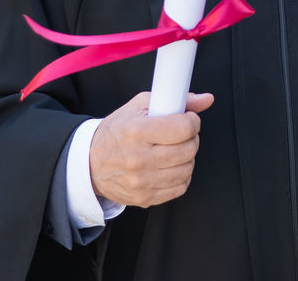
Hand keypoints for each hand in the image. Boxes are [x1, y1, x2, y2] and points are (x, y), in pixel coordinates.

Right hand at [89, 91, 213, 207]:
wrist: (90, 164)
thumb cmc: (116, 132)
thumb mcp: (138, 106)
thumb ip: (174, 99)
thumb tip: (206, 99)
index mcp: (136, 131)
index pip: (183, 128)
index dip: (192, 121)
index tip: (188, 119)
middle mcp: (138, 159)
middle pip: (188, 149)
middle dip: (191, 138)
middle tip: (182, 133)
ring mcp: (141, 182)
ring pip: (187, 169)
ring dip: (187, 157)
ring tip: (176, 149)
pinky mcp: (145, 198)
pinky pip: (180, 187)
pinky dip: (181, 175)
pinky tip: (170, 166)